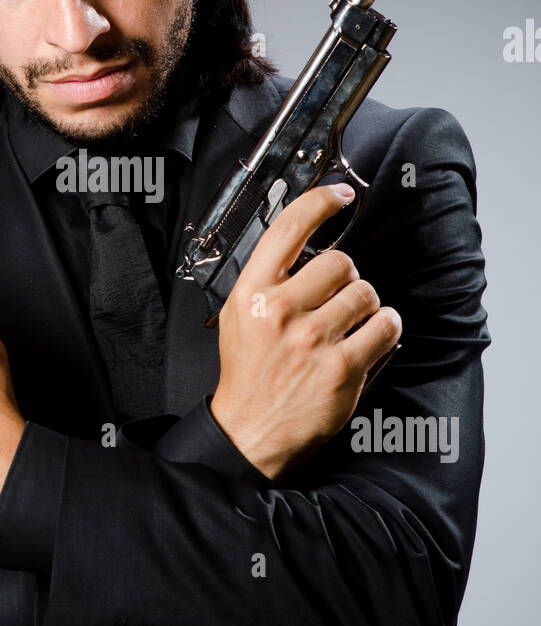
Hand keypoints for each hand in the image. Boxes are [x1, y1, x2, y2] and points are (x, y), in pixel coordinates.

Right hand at [209, 183, 400, 480]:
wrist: (250, 431)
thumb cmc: (249, 372)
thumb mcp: (239, 315)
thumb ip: (269, 280)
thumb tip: (307, 245)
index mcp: (252, 293)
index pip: (288, 228)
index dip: (320, 202)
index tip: (341, 195)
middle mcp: (280, 312)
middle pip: (339, 262)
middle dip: (347, 276)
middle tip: (338, 297)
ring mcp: (312, 340)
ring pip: (366, 292)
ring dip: (367, 304)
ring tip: (352, 322)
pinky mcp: (342, 368)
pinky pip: (385, 327)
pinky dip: (386, 327)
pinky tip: (372, 335)